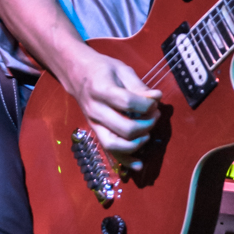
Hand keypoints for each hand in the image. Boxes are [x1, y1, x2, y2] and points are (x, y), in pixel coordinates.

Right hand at [62, 48, 160, 172]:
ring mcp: (94, 123)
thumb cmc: (102, 69)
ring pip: (115, 144)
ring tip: (148, 133)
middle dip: (146, 125)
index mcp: (101, 89)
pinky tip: (139, 165)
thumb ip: (139, 86)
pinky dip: (125, 160)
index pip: (127, 102)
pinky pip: (110, 151)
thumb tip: (157, 98)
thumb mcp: (122, 69)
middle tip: (155, 116)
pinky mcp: (96, 132)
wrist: (76, 73)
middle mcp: (95, 110)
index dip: (147, 104)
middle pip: (124, 128)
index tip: (154, 100)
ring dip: (137, 143)